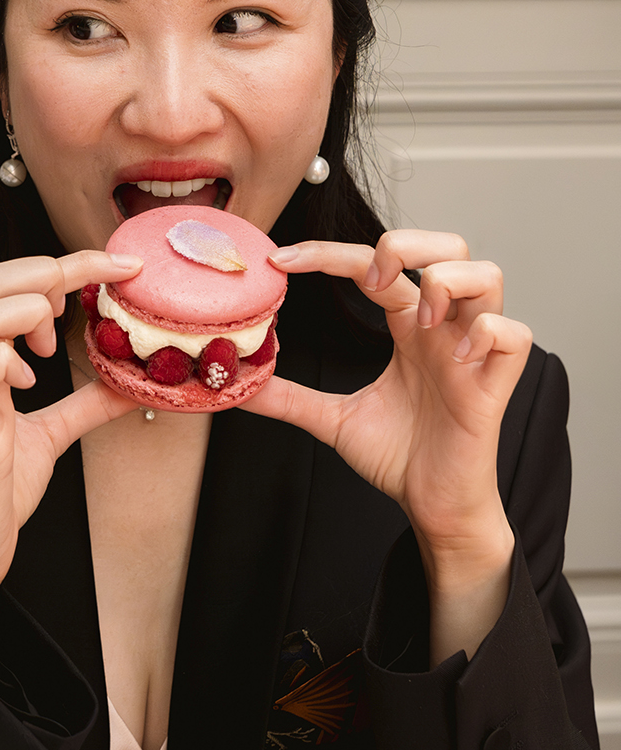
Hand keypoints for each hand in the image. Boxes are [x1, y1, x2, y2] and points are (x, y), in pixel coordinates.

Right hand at [0, 249, 140, 660]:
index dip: (74, 264)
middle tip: (79, 309)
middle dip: (49, 274)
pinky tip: (28, 384)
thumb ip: (86, 403)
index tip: (124, 267)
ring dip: (30, 313)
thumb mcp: (52, 434)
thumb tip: (131, 383)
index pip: (17, 283)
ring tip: (51, 348)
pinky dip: (9, 362)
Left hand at [244, 231, 528, 662]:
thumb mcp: (331, 419)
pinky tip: (455, 357)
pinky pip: (514, 334)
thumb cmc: (399, 456)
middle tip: (370, 278)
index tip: (281, 260)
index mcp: (408, 326)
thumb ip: (287, 397)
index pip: (375, 265)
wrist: (432, 507)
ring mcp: (473, 353)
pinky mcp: (495, 385)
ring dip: (448, 280)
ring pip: (488, 275)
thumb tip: (236, 384)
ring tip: (418, 314)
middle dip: (408, 242)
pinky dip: (485, 332)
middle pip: (450, 246)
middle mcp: (443, 329)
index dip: (327, 254)